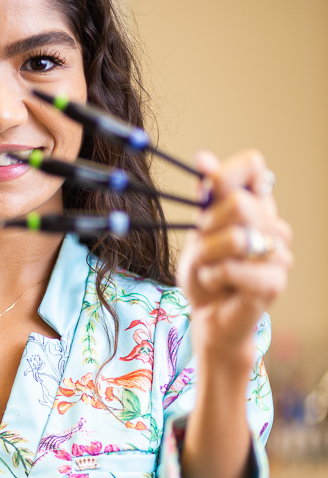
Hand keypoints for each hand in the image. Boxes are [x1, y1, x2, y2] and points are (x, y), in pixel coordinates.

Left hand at [176, 149, 292, 362]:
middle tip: (202, 246)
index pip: (254, 166)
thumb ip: (205, 200)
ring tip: (209, 269)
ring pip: (236, 239)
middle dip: (208, 227)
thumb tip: (204, 159)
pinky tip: (216, 284)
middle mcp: (273, 226)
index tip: (205, 192)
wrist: (208, 318)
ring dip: (208, 256)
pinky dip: (212, 277)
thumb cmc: (206, 274)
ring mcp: (279, 255)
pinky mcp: (274, 283)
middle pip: (240, 203)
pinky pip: (232, 269)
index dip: (226, 174)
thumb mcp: (198, 233)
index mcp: (257, 206)